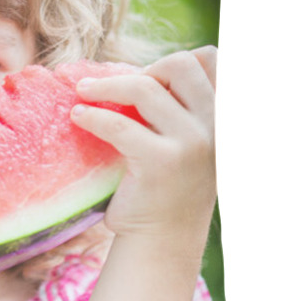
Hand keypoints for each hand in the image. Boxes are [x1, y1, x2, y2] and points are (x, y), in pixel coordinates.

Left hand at [70, 46, 216, 256]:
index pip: (210, 59)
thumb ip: (178, 108)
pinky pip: (119, 123)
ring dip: (105, 85)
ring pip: (144, 88)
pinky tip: (77, 117)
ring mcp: (193, 143)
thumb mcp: (185, 141)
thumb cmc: (167, 188)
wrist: (162, 242)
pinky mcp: (162, 162)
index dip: (172, 62)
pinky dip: (92, 115)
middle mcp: (215, 126)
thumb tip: (137, 71)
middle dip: (141, 69)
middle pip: (179, 64)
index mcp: (222, 117)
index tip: (144, 78)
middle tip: (110, 87)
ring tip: (82, 91)